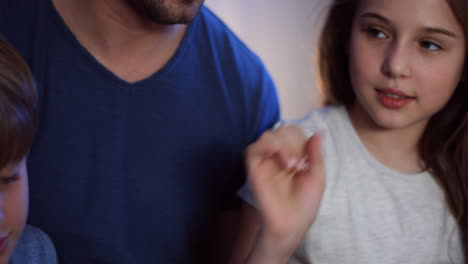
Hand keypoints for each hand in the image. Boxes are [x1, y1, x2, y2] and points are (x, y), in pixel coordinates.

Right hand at [245, 125, 324, 252]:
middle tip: (298, 165)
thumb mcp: (317, 177)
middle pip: (282, 130)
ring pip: (268, 135)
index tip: (306, 162)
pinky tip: (275, 152)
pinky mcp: (253, 169)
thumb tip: (319, 132)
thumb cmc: (305, 204)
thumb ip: (316, 154)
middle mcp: (277, 156)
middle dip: (293, 142)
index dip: (301, 140)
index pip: (294, 132)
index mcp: (293, 155)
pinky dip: (265, 145)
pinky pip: (253, 149)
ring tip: (289, 165)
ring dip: (282, 144)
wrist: (292, 224)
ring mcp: (265, 162)